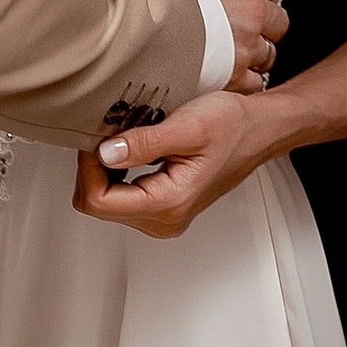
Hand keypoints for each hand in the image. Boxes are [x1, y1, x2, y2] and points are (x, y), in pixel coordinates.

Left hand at [73, 87, 287, 237]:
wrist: (258, 130)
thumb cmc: (233, 126)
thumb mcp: (187, 126)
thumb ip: (144, 144)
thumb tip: (105, 154)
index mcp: (169, 204)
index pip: (97, 201)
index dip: (88, 167)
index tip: (97, 137)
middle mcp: (164, 220)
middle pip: (98, 204)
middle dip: (94, 167)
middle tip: (110, 133)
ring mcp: (163, 217)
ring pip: (107, 201)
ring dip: (106, 169)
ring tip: (124, 138)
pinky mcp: (163, 208)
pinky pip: (122, 197)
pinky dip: (118, 172)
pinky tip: (131, 149)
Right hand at [138, 0, 292, 86]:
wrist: (129, 16)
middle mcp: (251, 7)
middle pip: (279, 16)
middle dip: (265, 16)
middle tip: (242, 16)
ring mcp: (242, 44)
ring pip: (268, 51)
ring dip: (255, 48)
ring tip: (232, 47)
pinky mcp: (228, 76)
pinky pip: (252, 84)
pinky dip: (242, 80)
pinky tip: (224, 74)